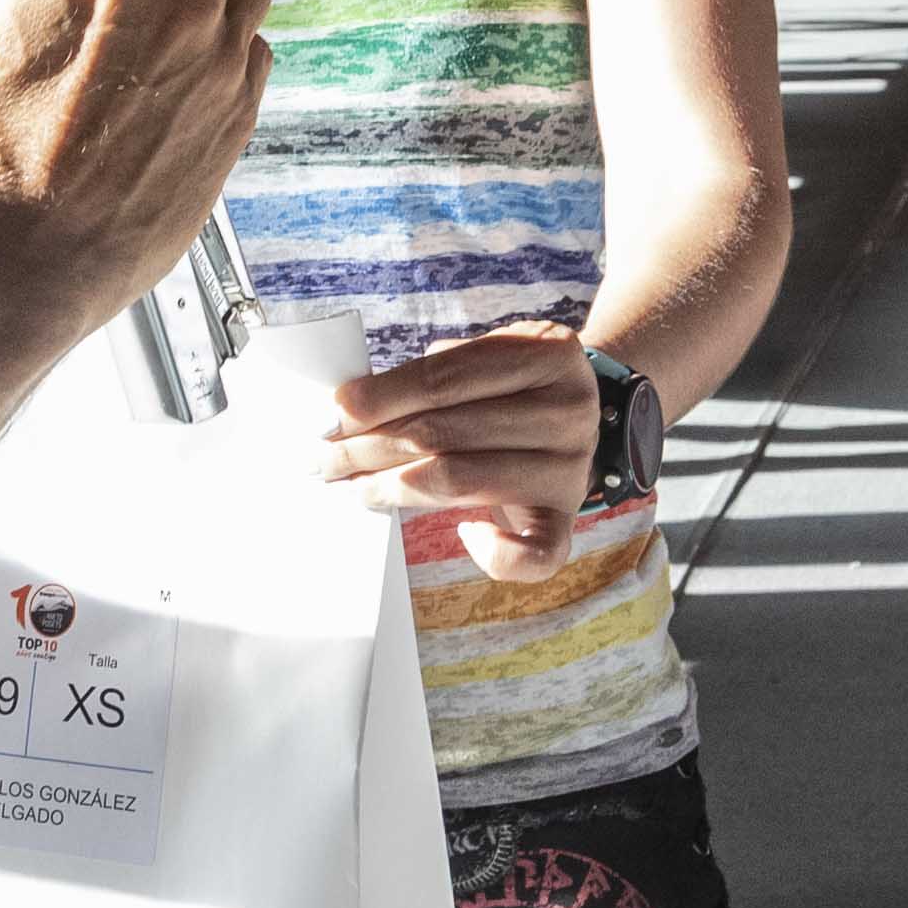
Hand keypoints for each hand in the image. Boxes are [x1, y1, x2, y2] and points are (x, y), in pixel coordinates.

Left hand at [323, 324, 600, 546]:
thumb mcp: (491, 355)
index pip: (445, 378)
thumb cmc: (512, 385)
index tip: (334, 413)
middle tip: (323, 457)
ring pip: (464, 481)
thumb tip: (352, 408)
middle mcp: (568, 410)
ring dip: (394, 486)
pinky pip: (535, 554)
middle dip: (372, 445)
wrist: (583, 412)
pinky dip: (494, 553)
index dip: (382, 397)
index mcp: (549, 354)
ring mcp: (572, 468)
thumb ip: (438, 372)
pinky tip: (464, 535)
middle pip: (445, 432)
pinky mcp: (569, 518)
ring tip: (353, 487)